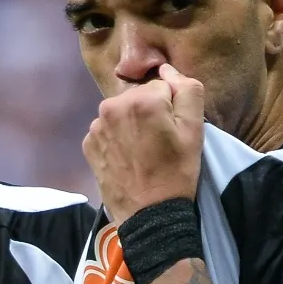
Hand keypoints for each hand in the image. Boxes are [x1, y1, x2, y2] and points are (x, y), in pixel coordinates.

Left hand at [81, 63, 205, 223]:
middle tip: (158, 142)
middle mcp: (111, 107)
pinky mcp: (88, 145)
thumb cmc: (177, 171)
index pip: (161, 86)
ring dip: (130, 125)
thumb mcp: (195, 128)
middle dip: (148, 112)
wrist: (150, 215)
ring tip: (141, 151)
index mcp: (140, 100)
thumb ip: (187, 88)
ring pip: (120, 113)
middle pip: (137, 97)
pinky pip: (106, 130)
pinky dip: (116, 139)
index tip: (172, 130)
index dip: (170, 107)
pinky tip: (126, 157)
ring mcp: (96, 127)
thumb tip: (166, 69)